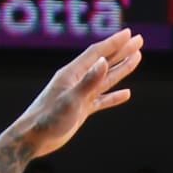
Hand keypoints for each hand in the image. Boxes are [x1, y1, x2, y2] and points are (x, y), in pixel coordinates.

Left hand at [9, 28, 142, 158]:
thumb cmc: (48, 119)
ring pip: (105, 78)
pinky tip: (126, 93)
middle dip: (122, 50)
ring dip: (121, 68)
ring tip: (137, 57)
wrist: (33, 139)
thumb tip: (104, 62)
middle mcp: (77, 81)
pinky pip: (101, 99)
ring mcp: (80, 95)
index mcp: (72, 74)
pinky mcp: (81, 110)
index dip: (114, 42)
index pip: (97, 53)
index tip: (130, 34)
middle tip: (139, 40)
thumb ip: (88, 82)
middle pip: (104, 61)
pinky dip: (114, 96)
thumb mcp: (70, 100)